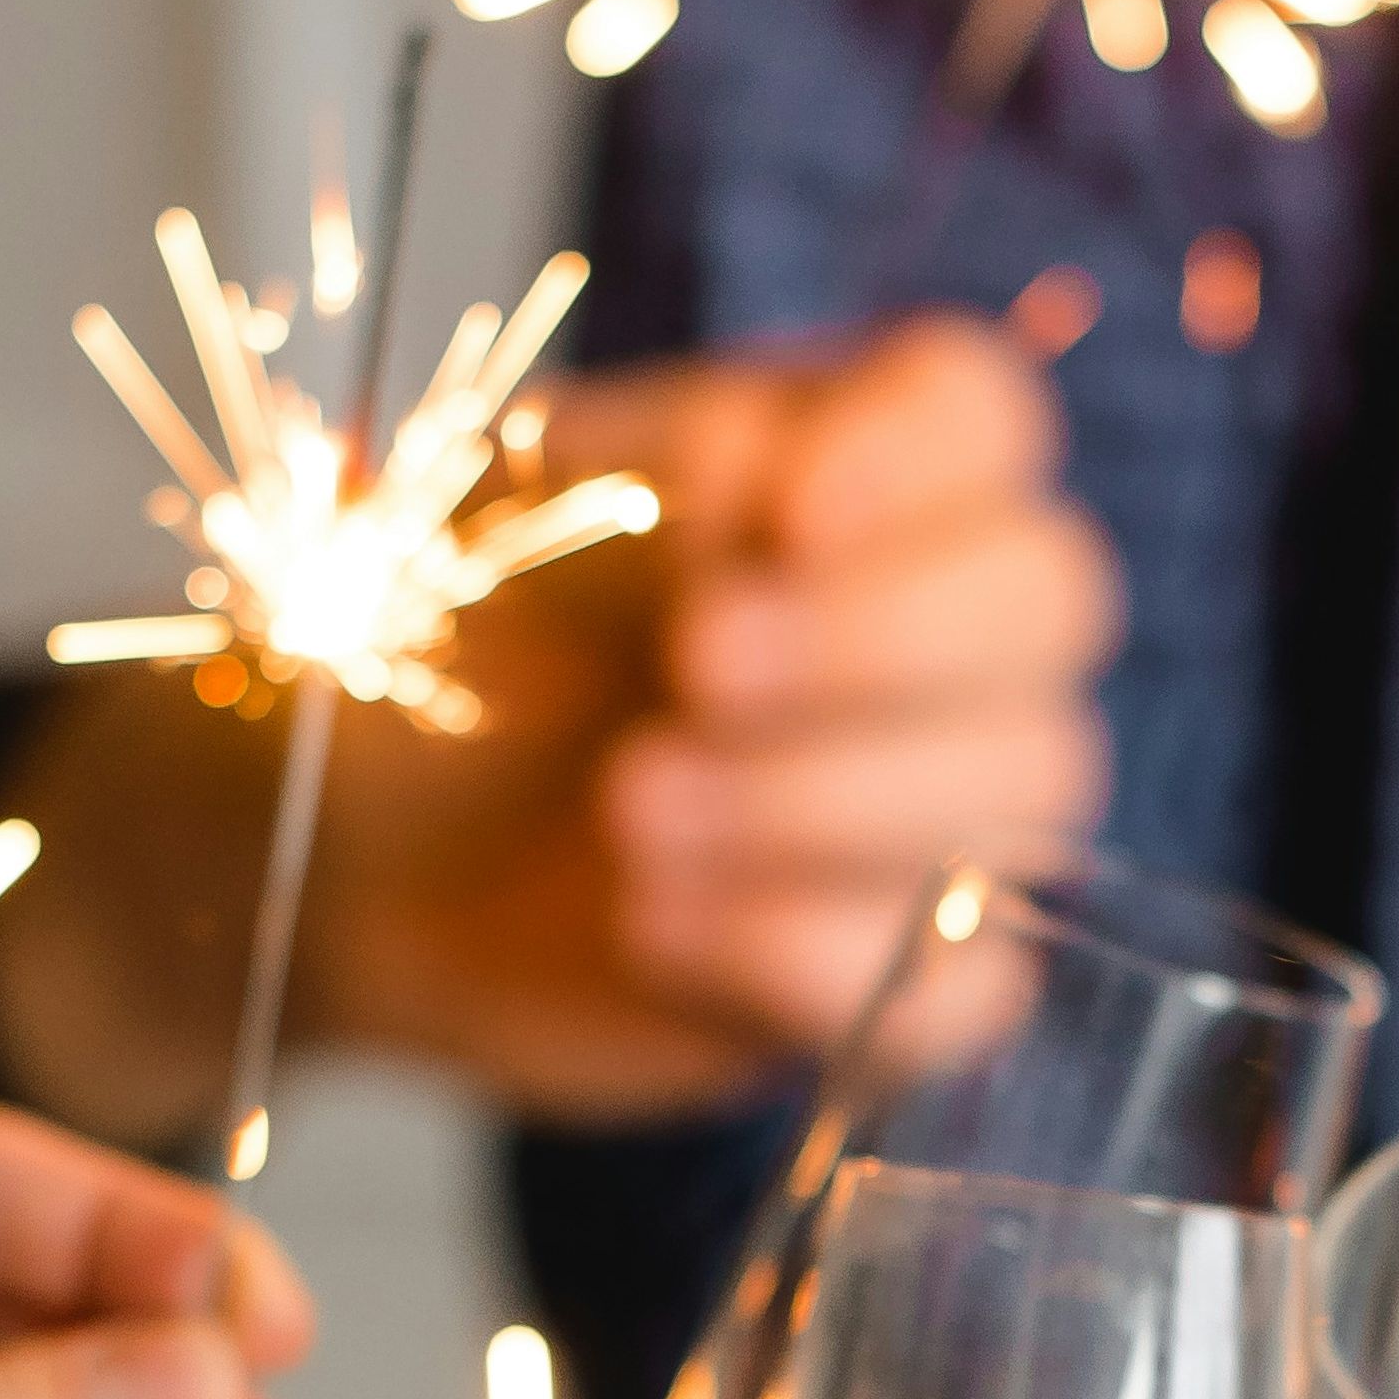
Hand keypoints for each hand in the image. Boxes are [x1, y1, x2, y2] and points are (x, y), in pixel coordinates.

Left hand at [0, 314, 1119, 1137]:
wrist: (349, 852)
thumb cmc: (439, 657)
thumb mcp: (497, 523)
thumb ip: (633, 480)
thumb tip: (753, 472)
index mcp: (845, 466)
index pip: (981, 414)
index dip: (917, 460)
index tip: (780, 515)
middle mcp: (935, 626)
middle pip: (1050, 597)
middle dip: (878, 638)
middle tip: (691, 668)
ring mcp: (944, 808)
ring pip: (1024, 789)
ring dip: (814, 800)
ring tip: (628, 811)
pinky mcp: (906, 974)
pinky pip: (964, 984)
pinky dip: (806, 958)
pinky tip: (652, 929)